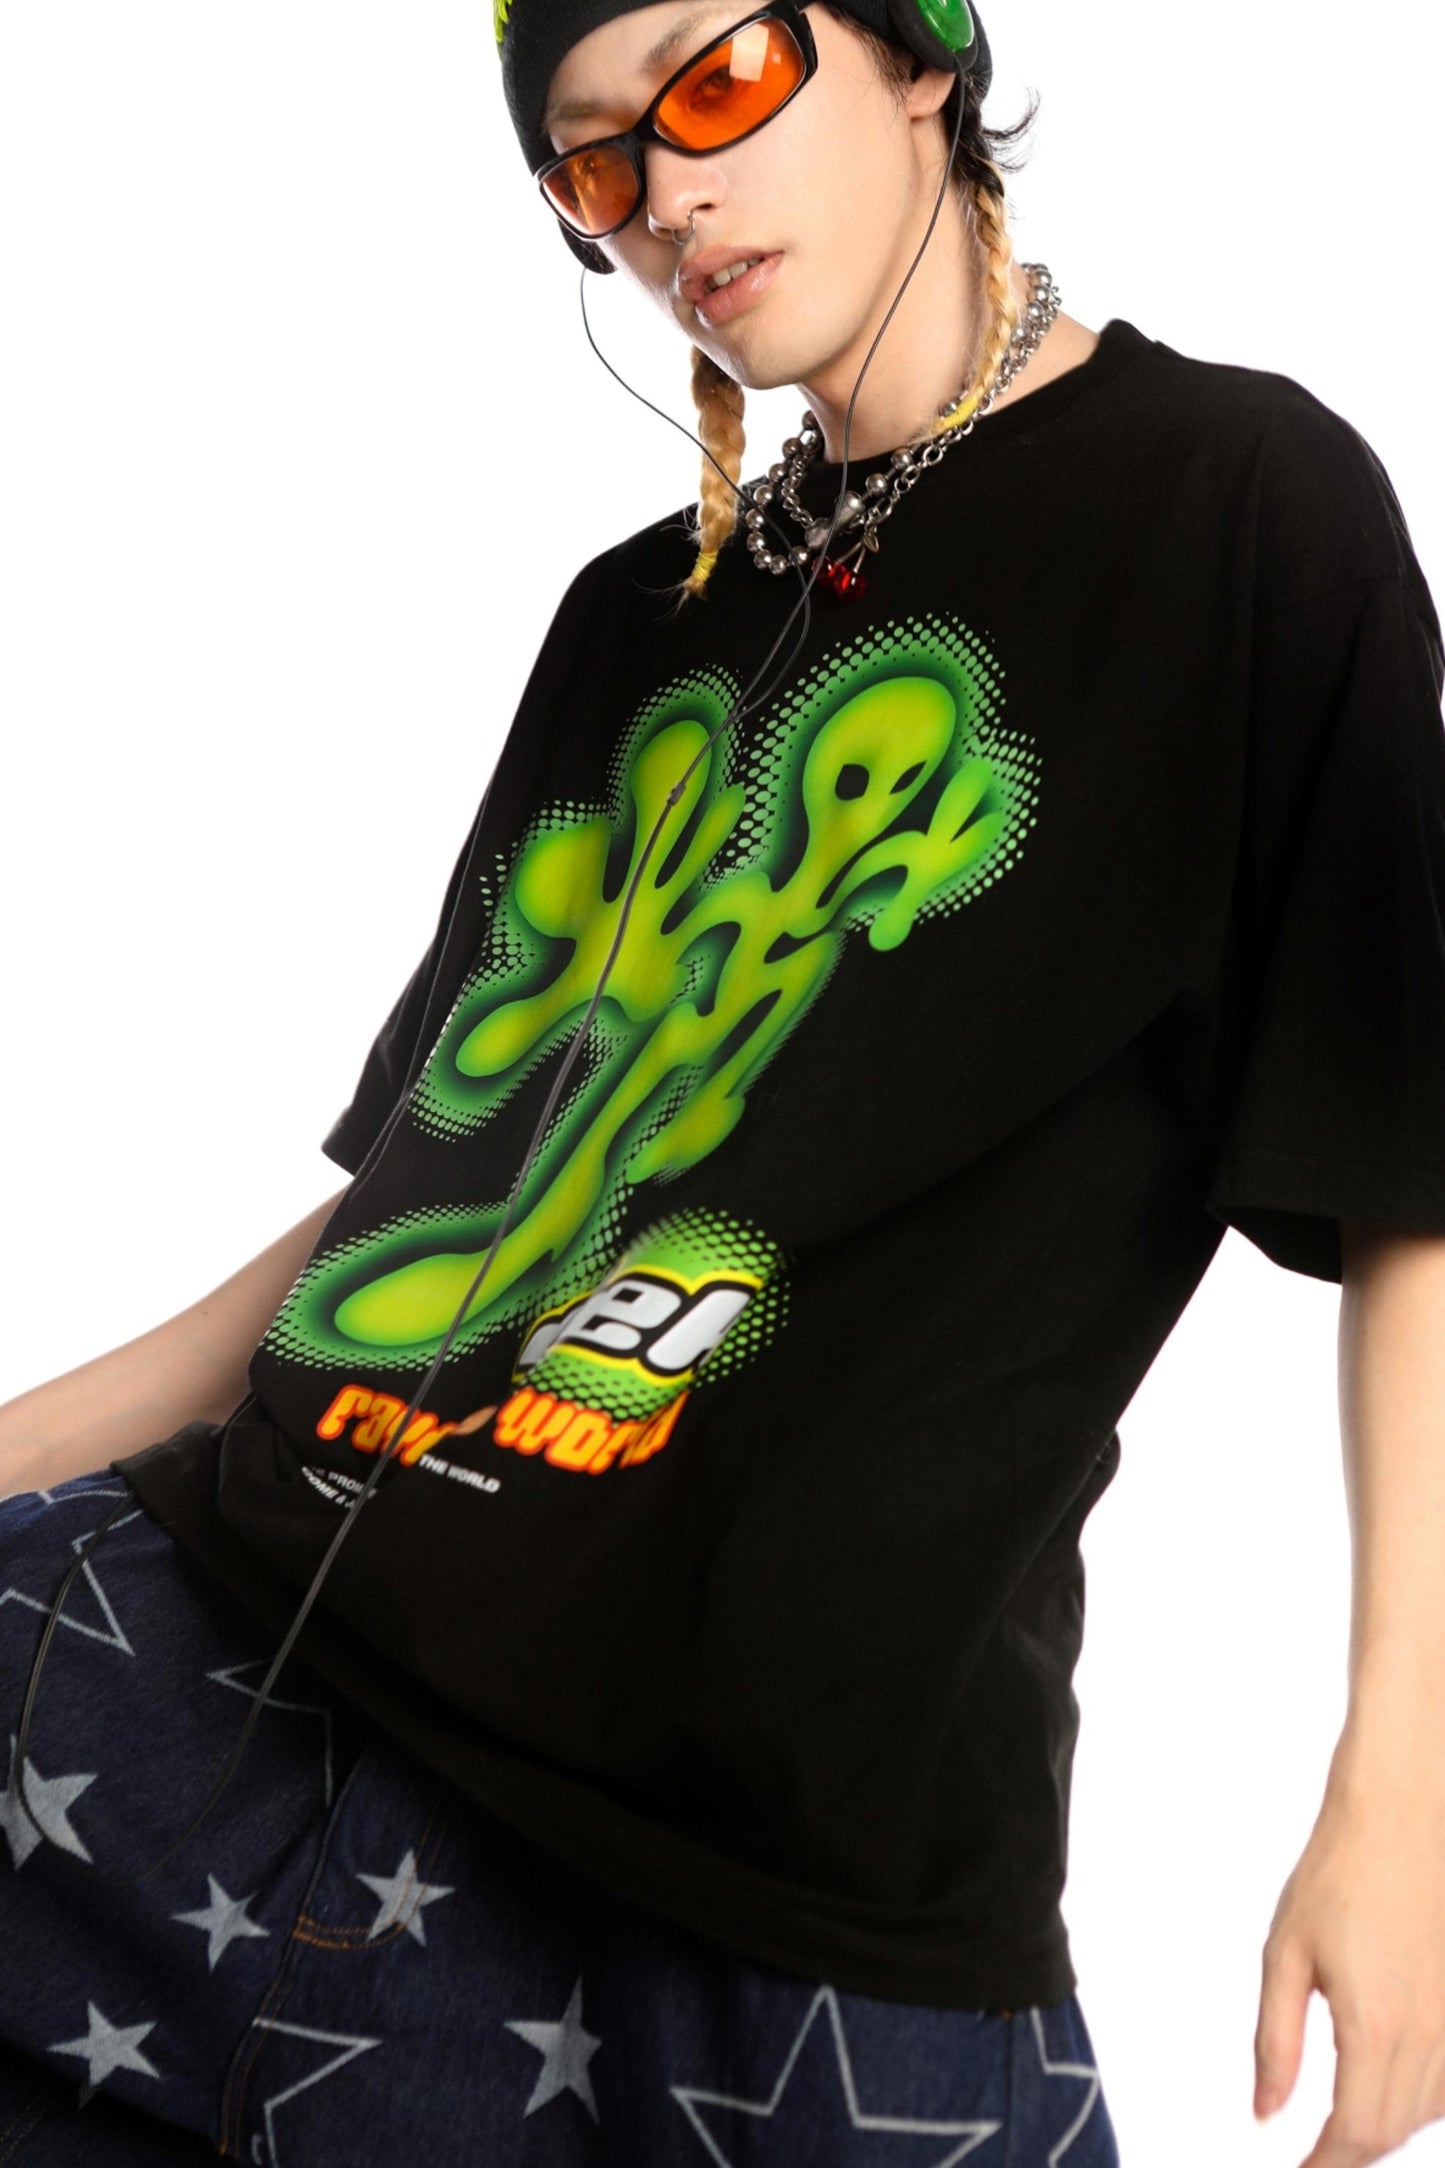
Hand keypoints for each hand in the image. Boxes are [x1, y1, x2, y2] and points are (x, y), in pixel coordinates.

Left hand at [1255, 1750, 1444, 2164]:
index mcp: (1374, 2024)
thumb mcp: (1285, 1954)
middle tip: (1313, 2156)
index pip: (1356, 2134)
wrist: (1401, 1815)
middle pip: (1393, 2131)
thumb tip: (1266, 2113)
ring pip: (1428, 2112)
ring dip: (1386, 2127)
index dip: (1326, 2167)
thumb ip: (1275, 2041)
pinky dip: (1421, 2100)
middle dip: (1352, 2152)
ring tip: (1343, 2125)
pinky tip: (1389, 2083)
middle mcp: (1428, 2032)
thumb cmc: (1337, 1872)